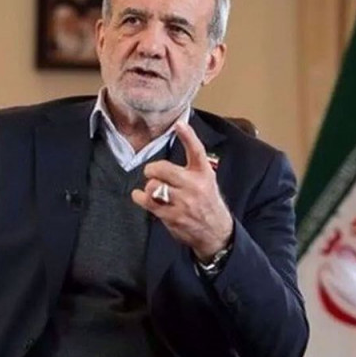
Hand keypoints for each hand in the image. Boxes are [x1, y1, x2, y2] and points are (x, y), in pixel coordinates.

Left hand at [131, 122, 232, 261]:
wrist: (216, 232)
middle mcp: (195, 186)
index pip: (196, 151)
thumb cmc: (207, 201)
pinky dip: (140, 198)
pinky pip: (149, 203)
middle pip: (164, 169)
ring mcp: (184, 203)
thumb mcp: (207, 179)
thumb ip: (193, 164)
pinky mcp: (173, 217)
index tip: (179, 124)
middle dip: (152, 169)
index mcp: (204, 173)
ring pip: (154, 187)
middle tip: (151, 172)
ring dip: (149, 187)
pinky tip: (140, 196)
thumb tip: (179, 137)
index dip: (188, 136)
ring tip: (152, 188)